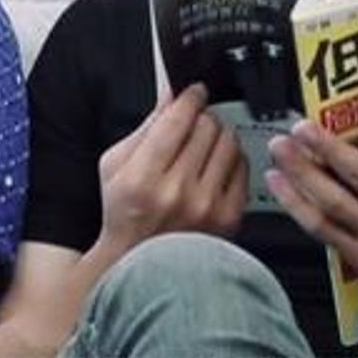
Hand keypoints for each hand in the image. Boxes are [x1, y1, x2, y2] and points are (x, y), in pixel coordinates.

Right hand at [97, 83, 248, 251]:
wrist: (142, 264)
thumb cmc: (124, 214)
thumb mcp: (115, 166)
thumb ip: (145, 127)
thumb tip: (170, 94)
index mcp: (142, 178)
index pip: (176, 119)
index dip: (188, 97)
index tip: (193, 93)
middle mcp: (176, 192)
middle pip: (206, 126)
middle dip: (201, 117)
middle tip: (194, 123)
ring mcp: (206, 207)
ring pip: (228, 142)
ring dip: (218, 134)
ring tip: (205, 143)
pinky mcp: (228, 217)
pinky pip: (242, 166)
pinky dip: (232, 158)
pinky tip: (216, 164)